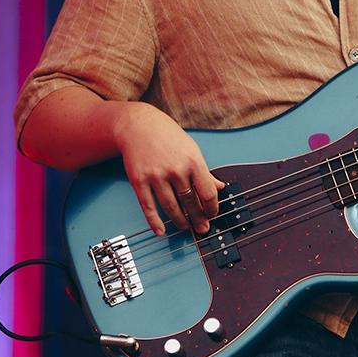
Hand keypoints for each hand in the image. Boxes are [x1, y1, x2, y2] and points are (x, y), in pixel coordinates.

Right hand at [111, 103, 225, 235]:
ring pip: (171, 206)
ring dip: (180, 221)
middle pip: (191, 202)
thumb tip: (219, 187)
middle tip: (202, 228)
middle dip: (198, 218)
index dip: (212, 207)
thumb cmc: (167, 136)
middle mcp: (176, 170)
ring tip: (186, 227)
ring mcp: (156, 176)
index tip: (212, 214)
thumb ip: (204, 171)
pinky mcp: (139, 180)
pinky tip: (160, 231)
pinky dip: (154, 221)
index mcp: (193, 161)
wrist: (138, 125)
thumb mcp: (192, 150)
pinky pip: (148, 206)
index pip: (208, 192)